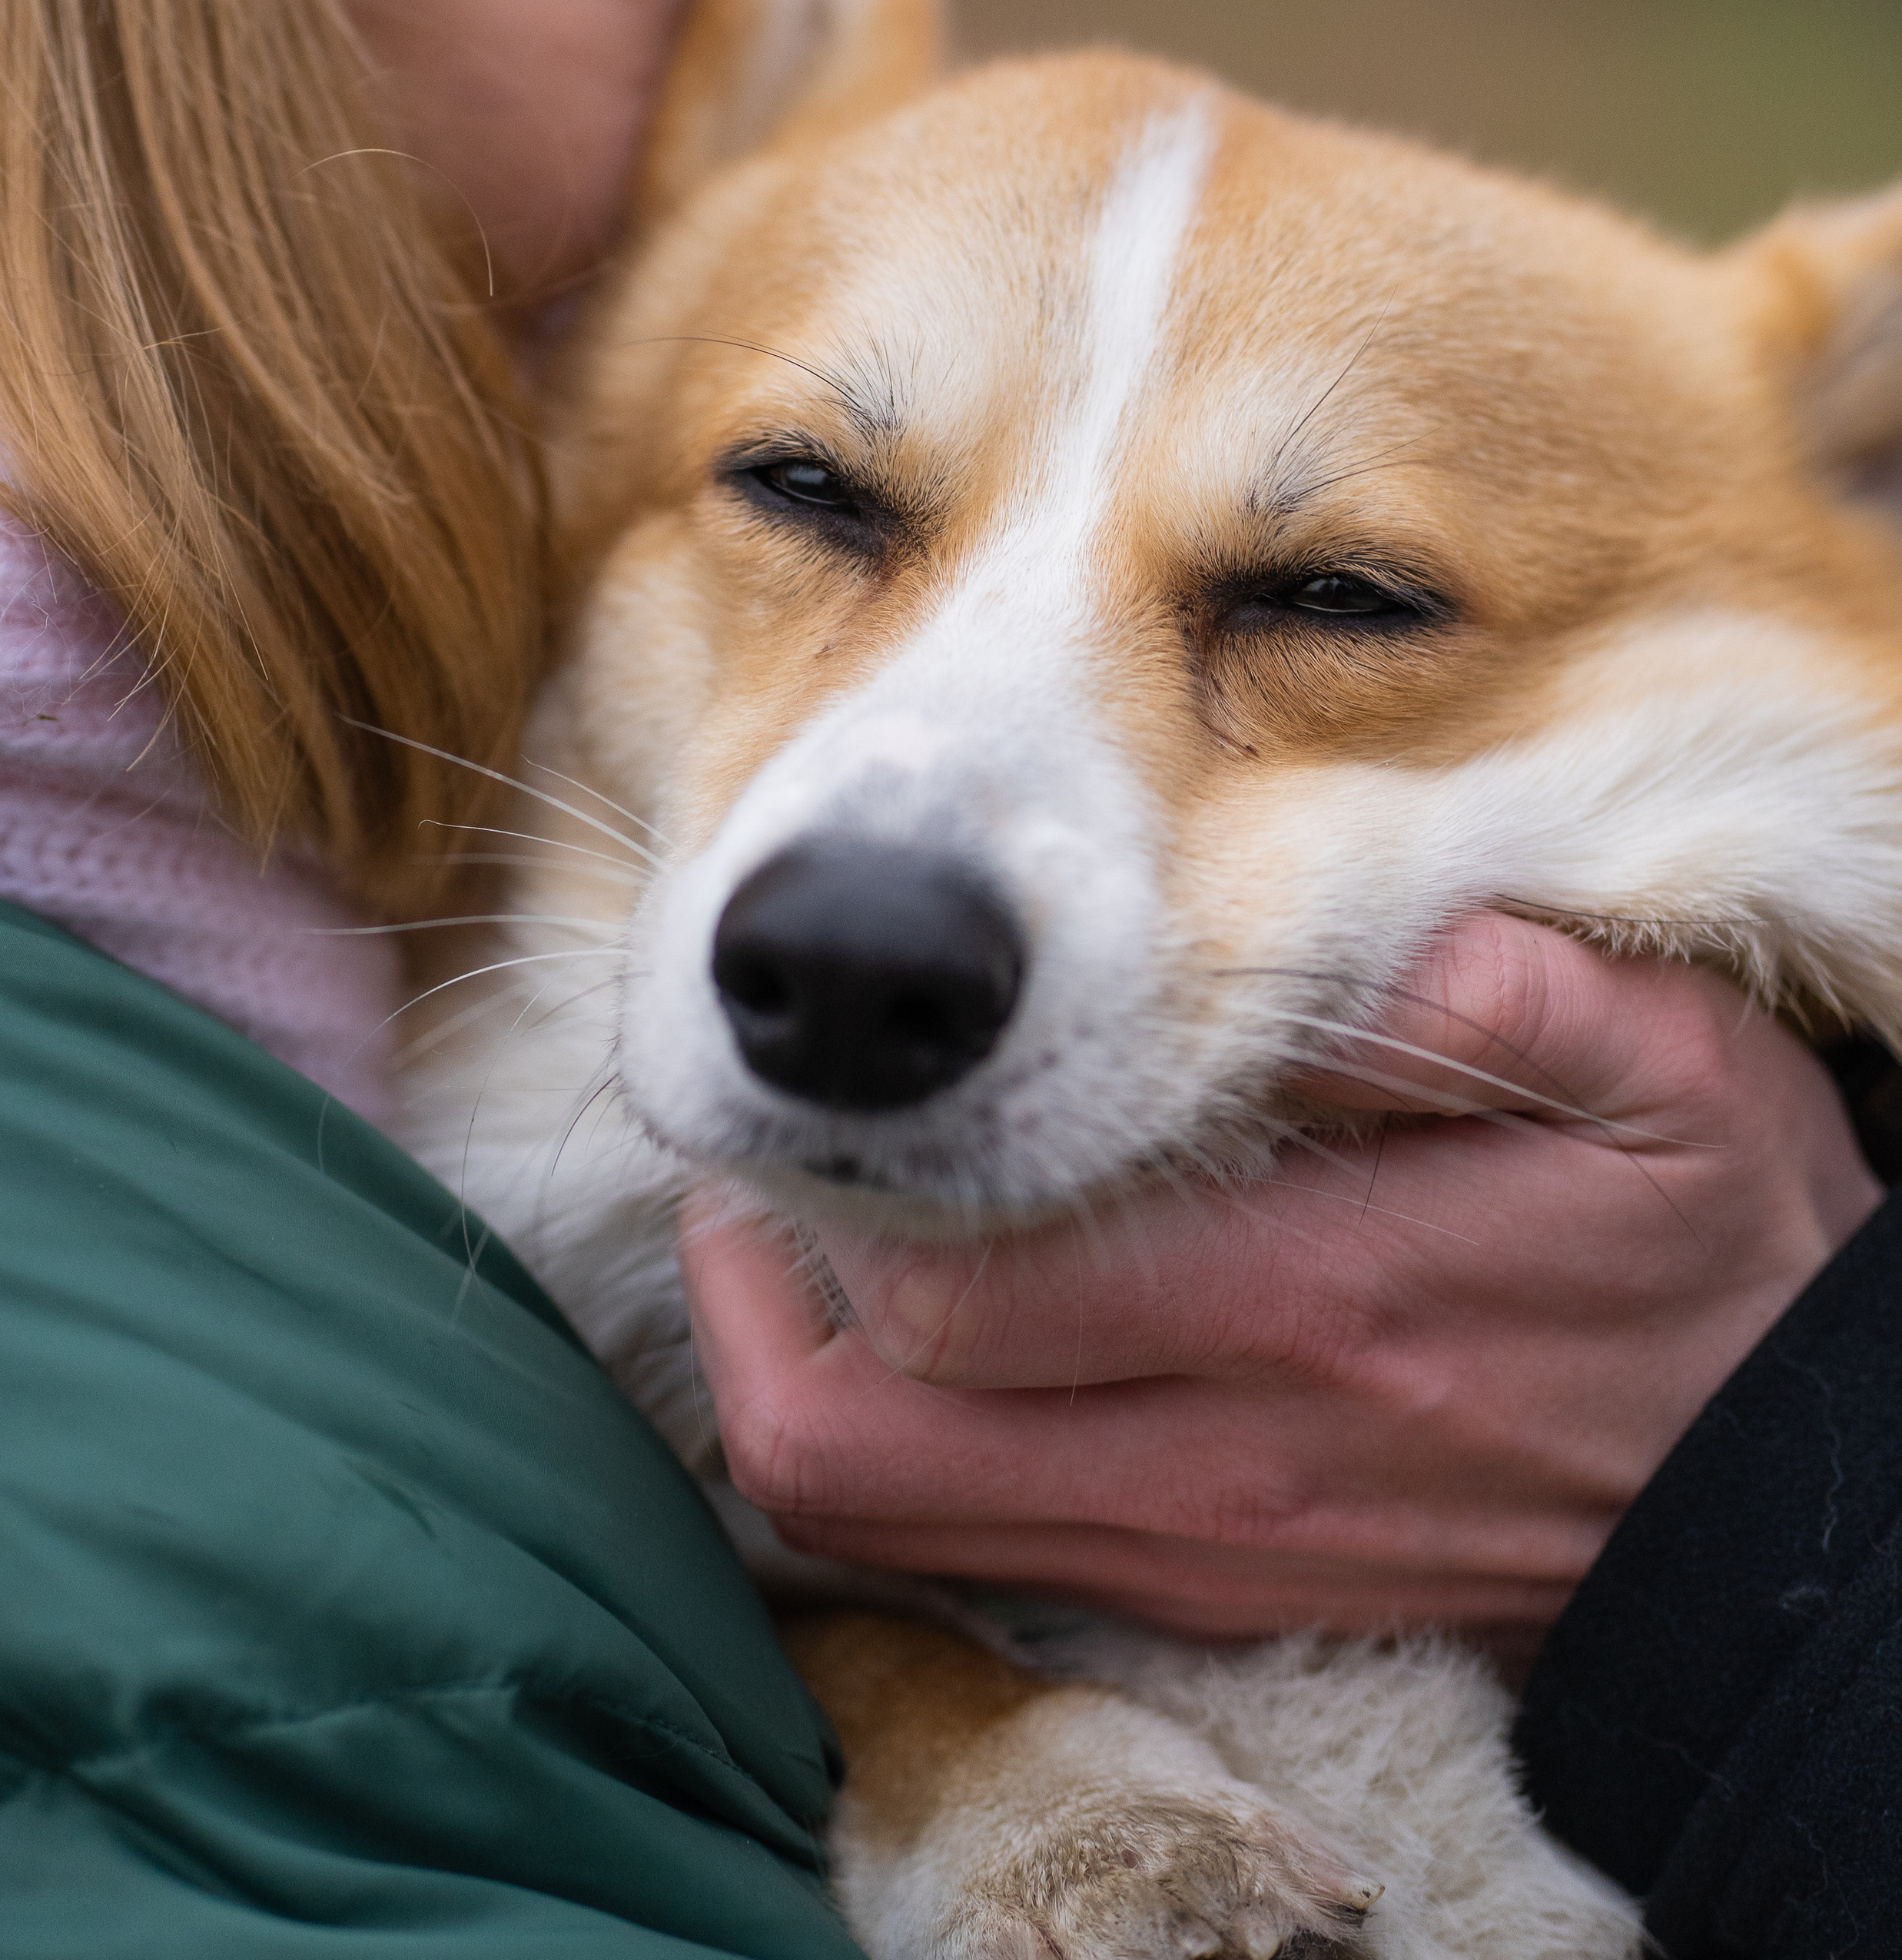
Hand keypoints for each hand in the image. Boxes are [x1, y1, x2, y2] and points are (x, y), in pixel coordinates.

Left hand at [681, 916, 1882, 1659]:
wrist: (1775, 1503)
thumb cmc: (1705, 1249)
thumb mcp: (1670, 1074)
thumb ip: (1507, 993)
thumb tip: (1359, 936)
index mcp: (1318, 1304)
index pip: (965, 1296)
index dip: (832, 1201)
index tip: (815, 1097)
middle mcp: (1225, 1460)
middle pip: (862, 1440)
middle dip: (760, 1299)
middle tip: (762, 1164)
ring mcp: (1203, 1552)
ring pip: (888, 1520)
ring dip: (800, 1382)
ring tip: (799, 1242)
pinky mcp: (1209, 1598)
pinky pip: (970, 1560)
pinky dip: (895, 1457)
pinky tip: (913, 1338)